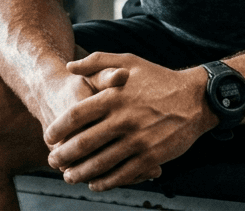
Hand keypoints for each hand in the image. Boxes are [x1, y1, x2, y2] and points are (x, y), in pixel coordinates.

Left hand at [45, 53, 216, 191]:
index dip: (57, 128)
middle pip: (83, 143)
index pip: (76, 115)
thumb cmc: (158, 78)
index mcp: (114, 96)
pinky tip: (95, 183)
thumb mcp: (129, 61)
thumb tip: (70, 66)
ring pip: (100, 163)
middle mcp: (124, 119)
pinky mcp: (151, 156)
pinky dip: (105, 181)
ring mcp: (138, 140)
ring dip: (80, 172)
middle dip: (63, 156)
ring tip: (69, 176)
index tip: (48, 137)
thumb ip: (97, 61)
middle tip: (53, 160)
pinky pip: (122, 174)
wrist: (195, 98)